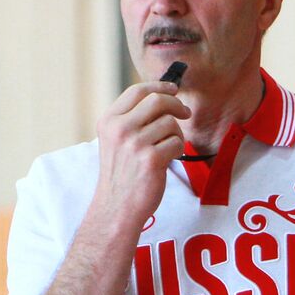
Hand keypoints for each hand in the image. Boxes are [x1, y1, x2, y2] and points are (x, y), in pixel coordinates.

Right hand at [92, 81, 189, 227]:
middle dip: (176, 104)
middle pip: (157, 100)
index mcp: (109, 121)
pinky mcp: (151, 159)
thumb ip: (132, 119)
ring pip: (170, 123)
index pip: (137, 91)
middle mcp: (119, 129)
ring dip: (176, 134)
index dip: (159, 86)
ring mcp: (135, 144)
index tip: (173, 89)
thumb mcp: (115, 141)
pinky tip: (167, 160)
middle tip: (185, 113)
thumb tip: (163, 97)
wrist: (117, 207)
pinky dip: (177, 151)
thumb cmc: (122, 174)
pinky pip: (177, 142)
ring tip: (167, 148)